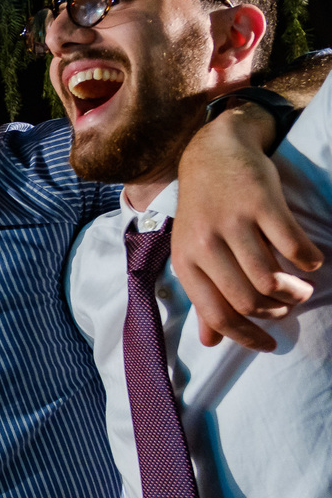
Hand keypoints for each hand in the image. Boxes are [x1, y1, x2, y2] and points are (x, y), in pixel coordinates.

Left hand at [174, 105, 323, 350]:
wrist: (212, 153)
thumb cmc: (205, 211)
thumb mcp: (194, 252)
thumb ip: (203, 297)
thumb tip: (210, 342)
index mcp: (186, 262)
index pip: (217, 314)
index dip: (247, 336)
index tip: (270, 345)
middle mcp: (204, 244)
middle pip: (247, 301)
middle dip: (275, 312)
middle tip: (287, 306)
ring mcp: (232, 222)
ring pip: (269, 278)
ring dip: (293, 291)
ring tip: (300, 288)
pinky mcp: (260, 202)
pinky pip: (292, 245)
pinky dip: (308, 260)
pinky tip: (310, 260)